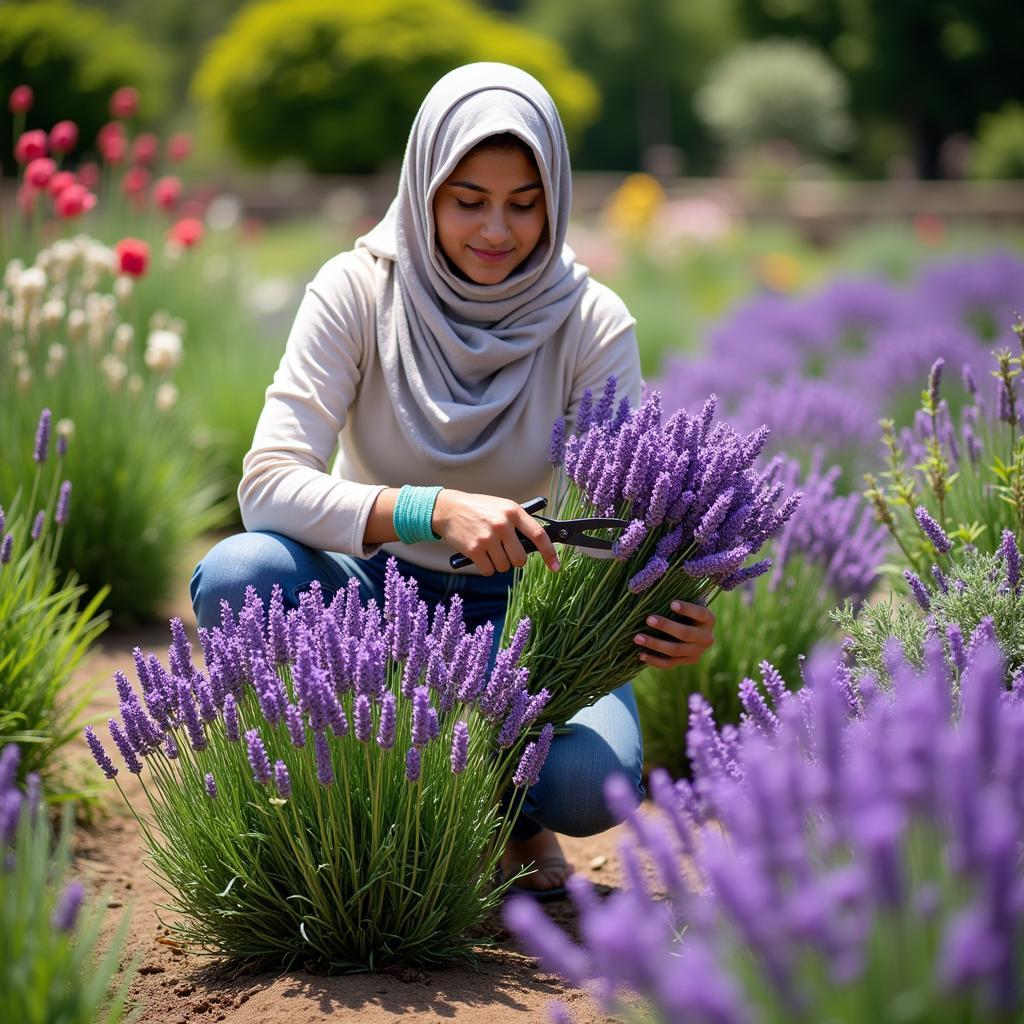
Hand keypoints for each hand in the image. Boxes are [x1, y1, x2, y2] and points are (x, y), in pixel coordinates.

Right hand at [432, 489, 560, 575]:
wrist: (448, 509)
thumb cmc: (478, 510)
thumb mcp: (501, 507)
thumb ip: (518, 523)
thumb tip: (538, 544)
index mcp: (513, 511)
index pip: (539, 535)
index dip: (550, 553)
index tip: (556, 566)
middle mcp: (503, 524)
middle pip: (521, 559)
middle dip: (514, 559)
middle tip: (504, 550)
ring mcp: (488, 537)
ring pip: (504, 566)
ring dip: (498, 563)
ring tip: (488, 548)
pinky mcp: (474, 549)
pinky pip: (489, 570)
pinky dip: (485, 567)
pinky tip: (479, 554)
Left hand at [633, 600, 714, 669]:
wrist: (694, 631)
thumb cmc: (684, 611)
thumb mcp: (686, 602)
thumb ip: (676, 599)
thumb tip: (652, 590)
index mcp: (708, 619)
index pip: (700, 613)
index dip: (687, 609)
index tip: (672, 603)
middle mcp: (706, 637)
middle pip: (686, 634)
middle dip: (666, 626)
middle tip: (648, 619)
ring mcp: (698, 652)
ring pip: (675, 650)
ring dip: (655, 644)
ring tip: (637, 637)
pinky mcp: (687, 662)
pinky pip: (670, 663)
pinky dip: (654, 660)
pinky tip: (641, 654)